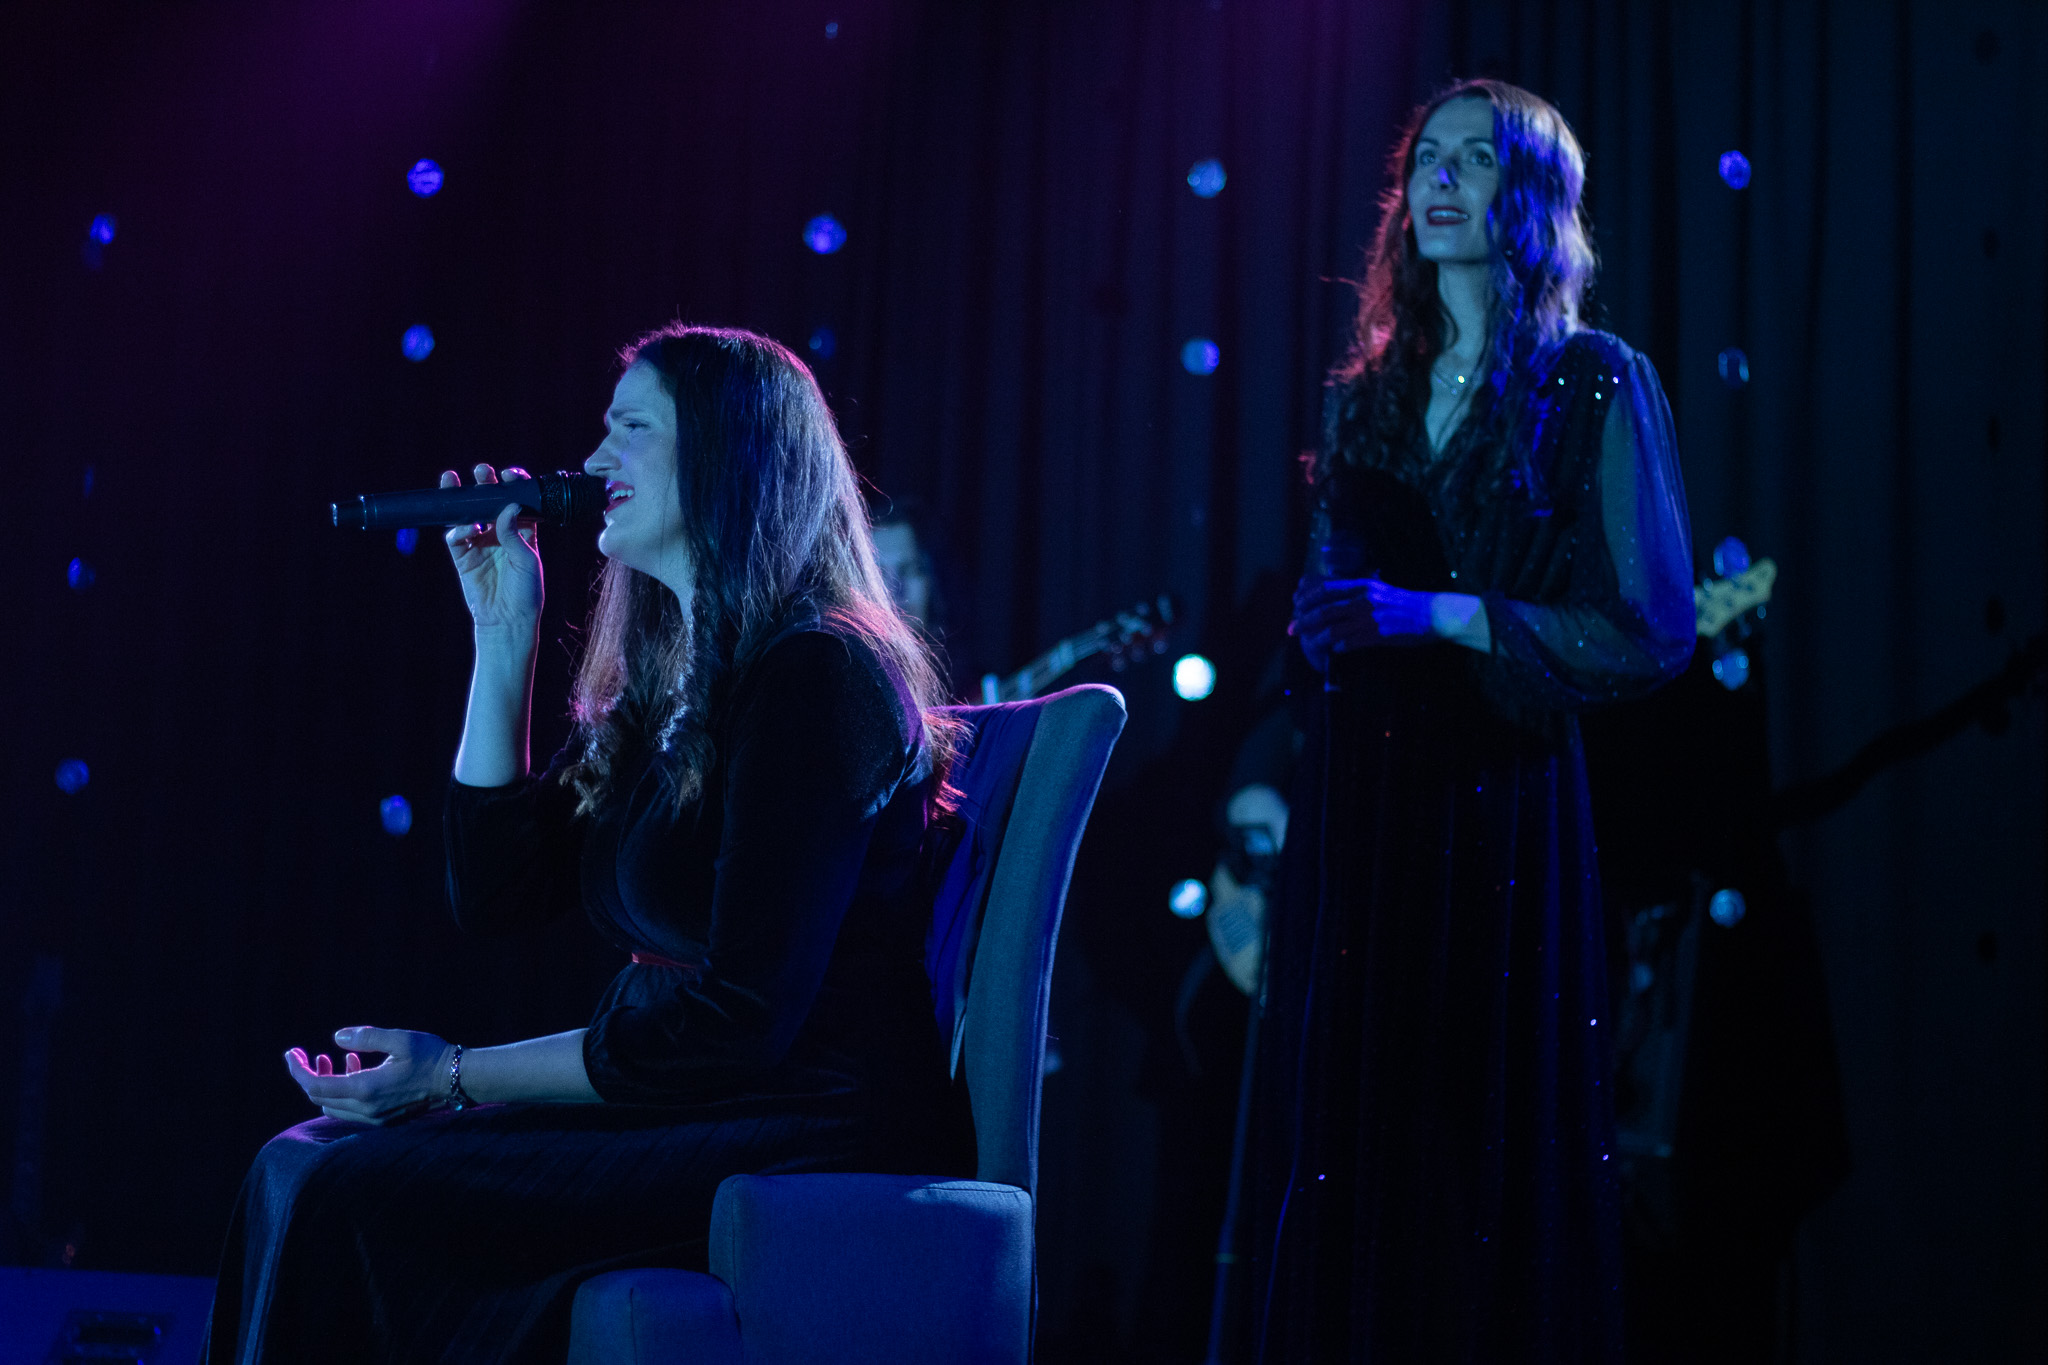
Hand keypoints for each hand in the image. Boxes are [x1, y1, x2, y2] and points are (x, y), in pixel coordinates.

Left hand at [286, 1027, 454, 1125]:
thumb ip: (367, 1037)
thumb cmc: (431, 1055)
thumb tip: (337, 1038)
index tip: (291, 1053)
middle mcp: (366, 1109)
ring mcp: (375, 1118)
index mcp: (366, 1089)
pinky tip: (356, 1067)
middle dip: (309, 1076)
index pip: (315, 1087)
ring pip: (333, 1106)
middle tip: (311, 1054)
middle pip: (320, 1098)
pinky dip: (344, 1089)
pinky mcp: (383, 1119)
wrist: (457, 1079)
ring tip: (337, 1058)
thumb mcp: (400, 1039)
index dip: (297, 1071)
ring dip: (327, 1084)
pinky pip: (351, 1108)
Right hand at [442, 464, 542, 632]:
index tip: (509, 474)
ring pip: (466, 514)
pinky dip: (458, 528)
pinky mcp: (463, 556)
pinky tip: (467, 527)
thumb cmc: (526, 592)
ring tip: (453, 480)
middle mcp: (499, 533)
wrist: (508, 620)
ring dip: (460, 497)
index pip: (516, 501)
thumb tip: (508, 506)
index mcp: (522, 531)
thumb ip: (516, 533)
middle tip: (481, 471)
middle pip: (489, 502)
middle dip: (484, 484)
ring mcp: (479, 543)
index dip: (513, 485)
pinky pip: (456, 536)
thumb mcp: (527, 560)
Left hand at [1290, 576, 1435, 669]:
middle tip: (1290, 629)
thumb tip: (1336, 594)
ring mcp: (1370, 618)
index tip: (1294, 605)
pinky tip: (1332, 653)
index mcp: (1362, 585)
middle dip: (1303, 620)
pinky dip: (1337, 648)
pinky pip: (1349, 643)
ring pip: (1332, 629)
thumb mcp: (1380, 588)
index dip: (1306, 597)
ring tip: (1307, 644)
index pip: (1325, 588)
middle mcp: (1363, 599)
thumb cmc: (1405, 602)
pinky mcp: (1378, 635)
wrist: (1432, 614)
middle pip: (1323, 610)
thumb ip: (1358, 590)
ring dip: (1316, 638)